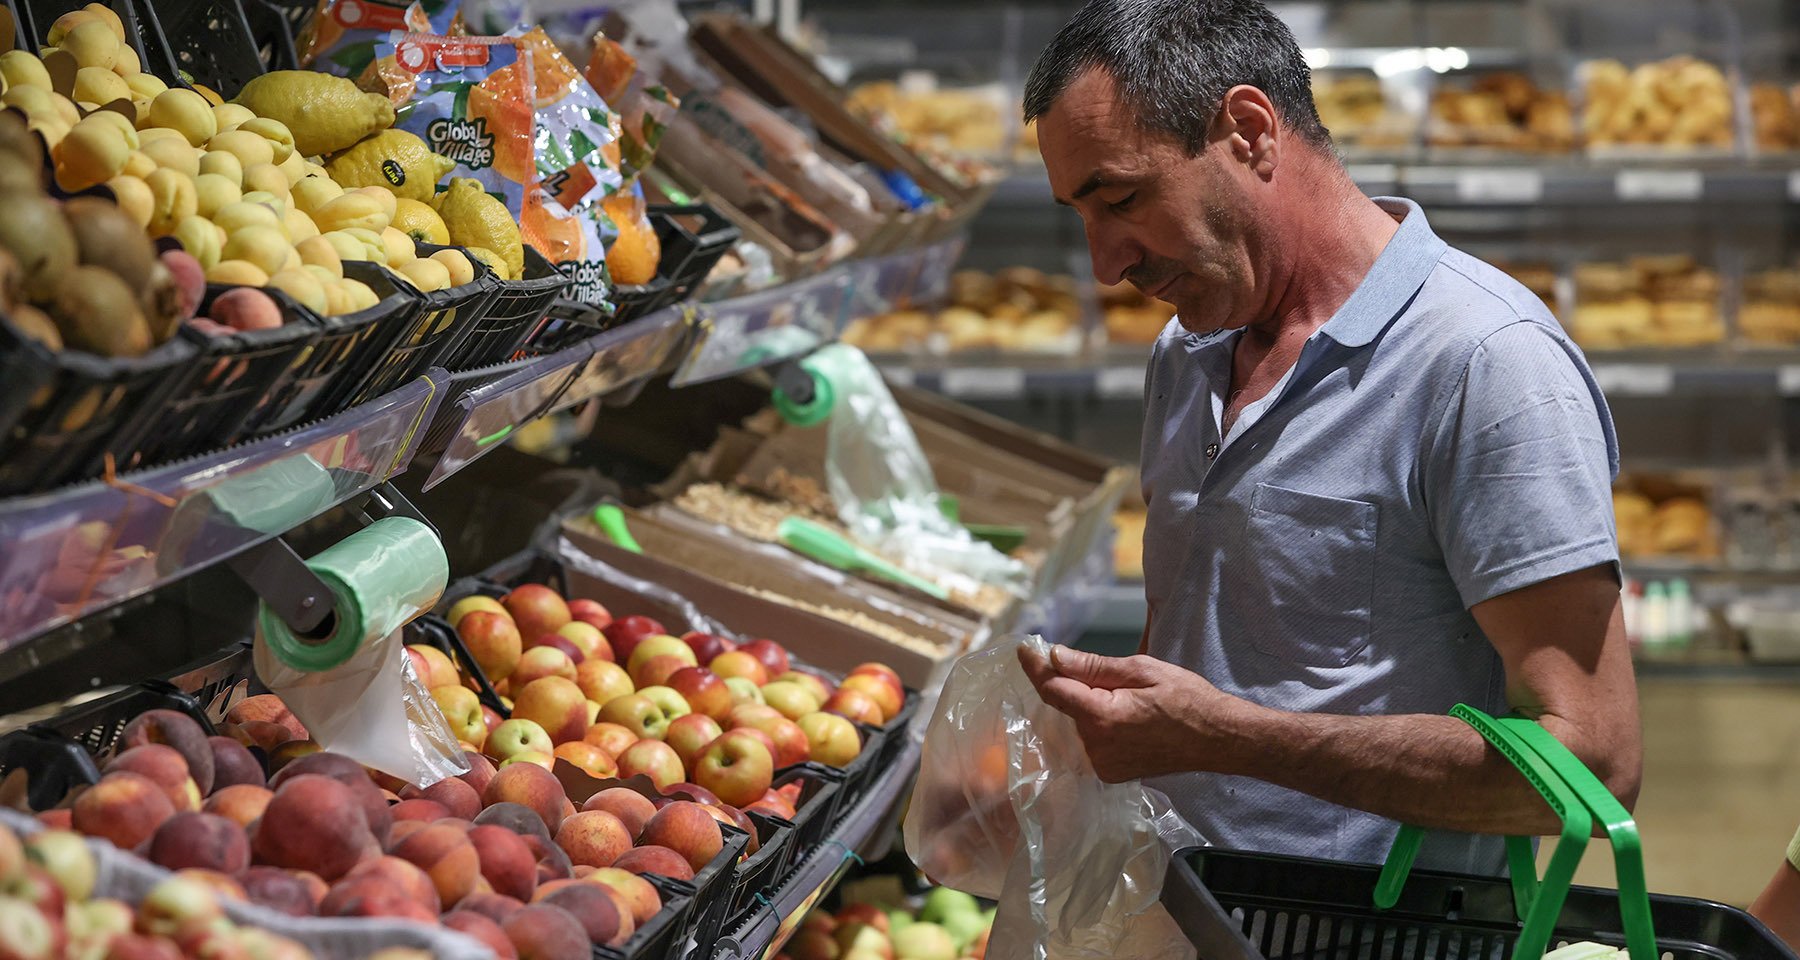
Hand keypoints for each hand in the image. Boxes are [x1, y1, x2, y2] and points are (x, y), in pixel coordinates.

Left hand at [1017, 645, 1250, 782]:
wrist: (1218, 739)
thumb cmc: (1187, 699)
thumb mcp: (1142, 670)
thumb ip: (1094, 667)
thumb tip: (1054, 657)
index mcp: (1102, 717)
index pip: (1053, 689)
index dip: (1036, 667)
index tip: (1024, 648)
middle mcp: (1096, 746)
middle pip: (1066, 705)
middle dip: (1074, 684)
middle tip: (1104, 673)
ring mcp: (1102, 764)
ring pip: (1078, 723)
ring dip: (1088, 705)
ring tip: (1127, 698)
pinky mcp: (1110, 773)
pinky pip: (1091, 740)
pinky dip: (1098, 725)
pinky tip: (1126, 717)